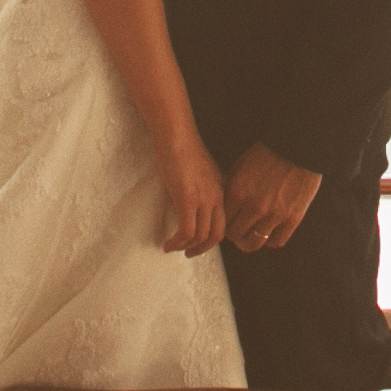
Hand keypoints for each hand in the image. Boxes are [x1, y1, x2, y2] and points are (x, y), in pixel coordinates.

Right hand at [157, 134, 225, 256]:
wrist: (176, 137)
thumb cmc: (183, 149)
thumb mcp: (201, 172)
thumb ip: (202, 188)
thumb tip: (192, 203)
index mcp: (220, 190)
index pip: (223, 223)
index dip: (211, 238)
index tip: (198, 242)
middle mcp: (215, 197)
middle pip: (216, 234)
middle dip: (202, 249)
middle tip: (189, 253)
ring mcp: (202, 199)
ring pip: (200, 236)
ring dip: (186, 247)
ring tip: (173, 249)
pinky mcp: (186, 200)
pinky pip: (186, 231)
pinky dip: (177, 242)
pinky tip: (167, 243)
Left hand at [225, 144, 321, 254]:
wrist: (298, 146)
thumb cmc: (268, 153)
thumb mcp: (241, 165)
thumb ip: (231, 187)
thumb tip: (221, 205)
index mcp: (238, 191)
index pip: (221, 220)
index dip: (224, 221)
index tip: (228, 220)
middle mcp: (254, 206)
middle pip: (234, 235)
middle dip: (235, 233)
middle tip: (239, 229)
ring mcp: (273, 214)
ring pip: (253, 243)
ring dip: (250, 240)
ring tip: (251, 236)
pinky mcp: (292, 218)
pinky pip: (276, 242)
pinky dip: (270, 240)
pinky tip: (269, 232)